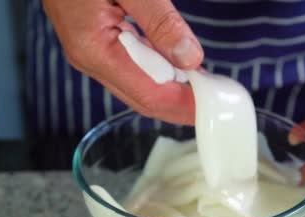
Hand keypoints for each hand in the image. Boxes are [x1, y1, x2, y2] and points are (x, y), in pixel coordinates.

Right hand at [42, 0, 202, 123]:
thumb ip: (160, 22)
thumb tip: (189, 58)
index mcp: (94, 49)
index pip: (149, 95)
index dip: (184, 105)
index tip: (213, 104)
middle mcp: (90, 58)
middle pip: (143, 98)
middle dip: (180, 103)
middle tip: (214, 97)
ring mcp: (90, 51)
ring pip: (138, 84)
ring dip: (171, 87)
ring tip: (202, 83)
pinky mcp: (95, 40)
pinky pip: (131, 66)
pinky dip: (158, 68)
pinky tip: (177, 64)